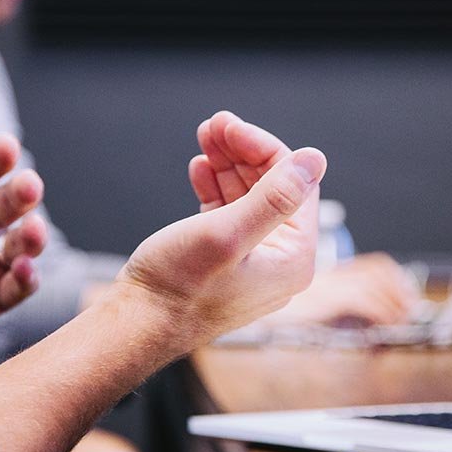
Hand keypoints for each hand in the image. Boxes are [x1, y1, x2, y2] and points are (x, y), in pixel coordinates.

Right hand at [188, 113, 415, 328]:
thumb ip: (274, 197)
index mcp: (293, 259)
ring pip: (248, 198)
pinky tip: (200, 170)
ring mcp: (252, 263)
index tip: (230, 126)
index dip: (263, 148)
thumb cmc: (178, 289)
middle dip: (243, 153)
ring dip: (227, 166)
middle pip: (272, 189)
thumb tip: (314, 160)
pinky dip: (216, 189)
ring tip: (205, 139)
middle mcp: (280, 262)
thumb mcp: (227, 234)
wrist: (137, 326)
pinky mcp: (225, 263)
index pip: (295, 185)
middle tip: (214, 125)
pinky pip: (229, 216)